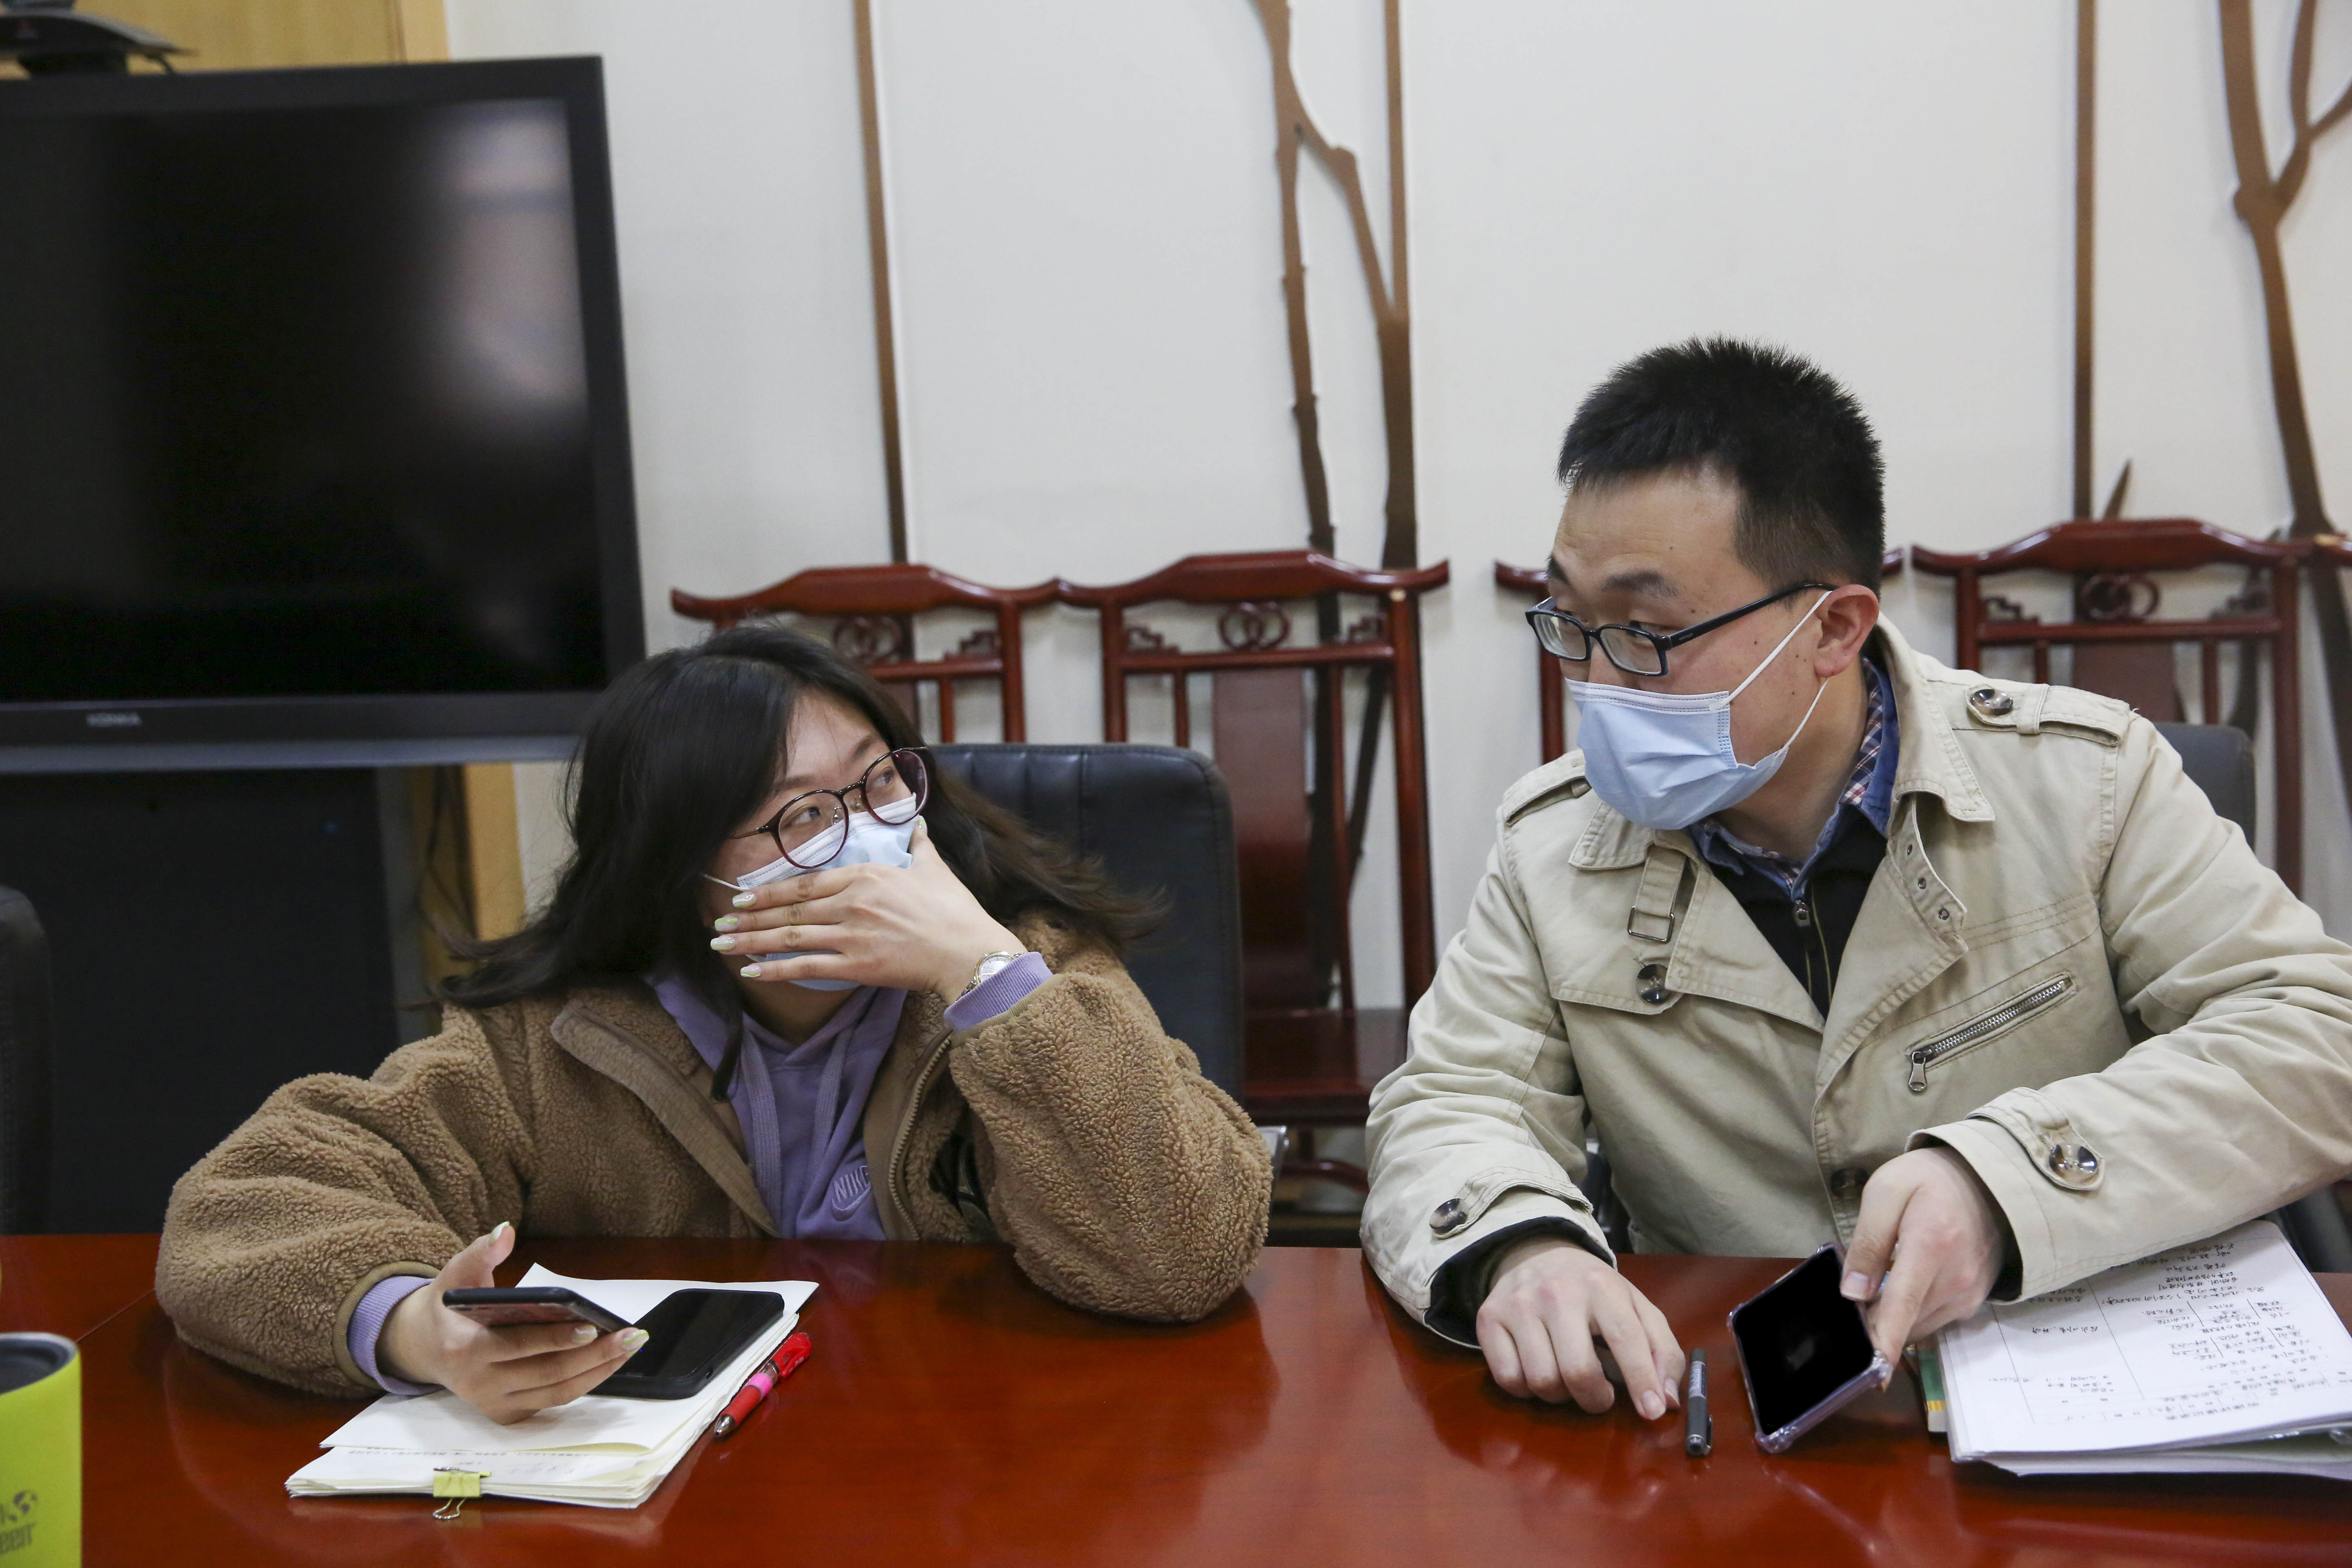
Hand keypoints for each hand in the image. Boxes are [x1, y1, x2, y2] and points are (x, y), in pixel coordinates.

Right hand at [377, 1223, 646, 1424]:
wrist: (425, 1348)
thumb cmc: (450, 1307)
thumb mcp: (456, 1275)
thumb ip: (480, 1252)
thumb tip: (505, 1230)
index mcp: (465, 1349)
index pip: (517, 1346)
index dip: (555, 1338)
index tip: (591, 1325)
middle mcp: (479, 1384)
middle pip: (546, 1373)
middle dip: (593, 1356)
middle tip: (631, 1336)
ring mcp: (494, 1404)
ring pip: (555, 1392)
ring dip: (597, 1371)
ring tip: (630, 1347)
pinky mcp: (507, 1414)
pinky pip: (552, 1402)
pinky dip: (584, 1383)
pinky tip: (608, 1362)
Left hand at [714, 818, 1024, 999]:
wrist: (969, 950)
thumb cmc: (955, 911)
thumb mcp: (936, 869)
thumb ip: (920, 846)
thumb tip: (919, 826)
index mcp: (867, 875)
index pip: (805, 883)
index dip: (770, 891)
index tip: (743, 897)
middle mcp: (853, 902)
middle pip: (790, 910)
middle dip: (749, 917)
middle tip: (719, 924)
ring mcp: (853, 934)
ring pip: (790, 936)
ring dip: (751, 940)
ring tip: (721, 945)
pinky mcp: (858, 965)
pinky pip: (808, 967)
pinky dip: (776, 969)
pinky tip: (750, 971)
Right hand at [1475, 1235, 1685, 1417]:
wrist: (1536, 1253)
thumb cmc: (1593, 1291)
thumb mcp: (1636, 1307)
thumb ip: (1661, 1351)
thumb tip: (1665, 1401)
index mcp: (1601, 1286)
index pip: (1625, 1340)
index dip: (1641, 1381)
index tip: (1651, 1412)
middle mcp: (1556, 1292)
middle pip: (1577, 1372)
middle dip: (1595, 1399)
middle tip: (1601, 1396)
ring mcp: (1518, 1305)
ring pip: (1541, 1382)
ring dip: (1560, 1395)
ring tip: (1567, 1377)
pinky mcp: (1489, 1318)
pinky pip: (1509, 1380)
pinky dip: (1527, 1390)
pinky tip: (1537, 1370)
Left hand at [1842, 1147, 2005, 1366]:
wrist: (1988, 1178)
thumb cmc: (1930, 1180)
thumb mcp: (1886, 1192)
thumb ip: (1868, 1242)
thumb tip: (1852, 1293)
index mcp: (1931, 1247)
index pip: (1902, 1306)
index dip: (1883, 1341)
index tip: (1870, 1374)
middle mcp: (1957, 1279)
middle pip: (1906, 1322)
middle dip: (1873, 1323)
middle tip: (1850, 1301)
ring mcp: (1970, 1293)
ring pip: (1919, 1325)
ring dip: (1893, 1319)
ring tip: (1875, 1288)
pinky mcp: (1974, 1299)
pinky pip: (1934, 1319)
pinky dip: (1913, 1313)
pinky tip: (1902, 1287)